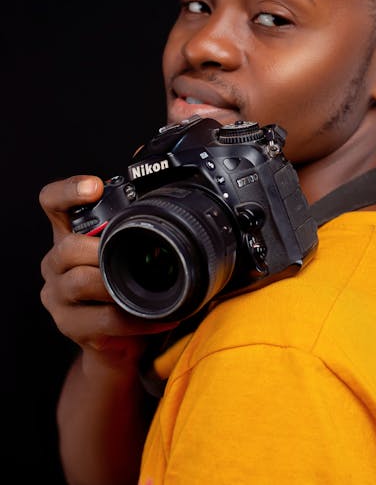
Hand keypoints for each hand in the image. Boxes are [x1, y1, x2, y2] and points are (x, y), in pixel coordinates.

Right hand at [39, 175, 174, 368]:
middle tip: (132, 253)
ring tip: (145, 287)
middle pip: (67, 247)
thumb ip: (132, 228)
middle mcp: (55, 263)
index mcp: (68, 236)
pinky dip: (138, 318)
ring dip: (117, 284)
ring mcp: (58, 297)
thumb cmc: (124, 287)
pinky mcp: (71, 326)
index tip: (94, 187)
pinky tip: (160, 316)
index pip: (52, 203)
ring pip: (80, 283)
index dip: (67, 191)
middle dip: (102, 249)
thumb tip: (169, 202)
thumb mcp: (124, 251)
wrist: (117, 341)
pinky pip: (105, 320)